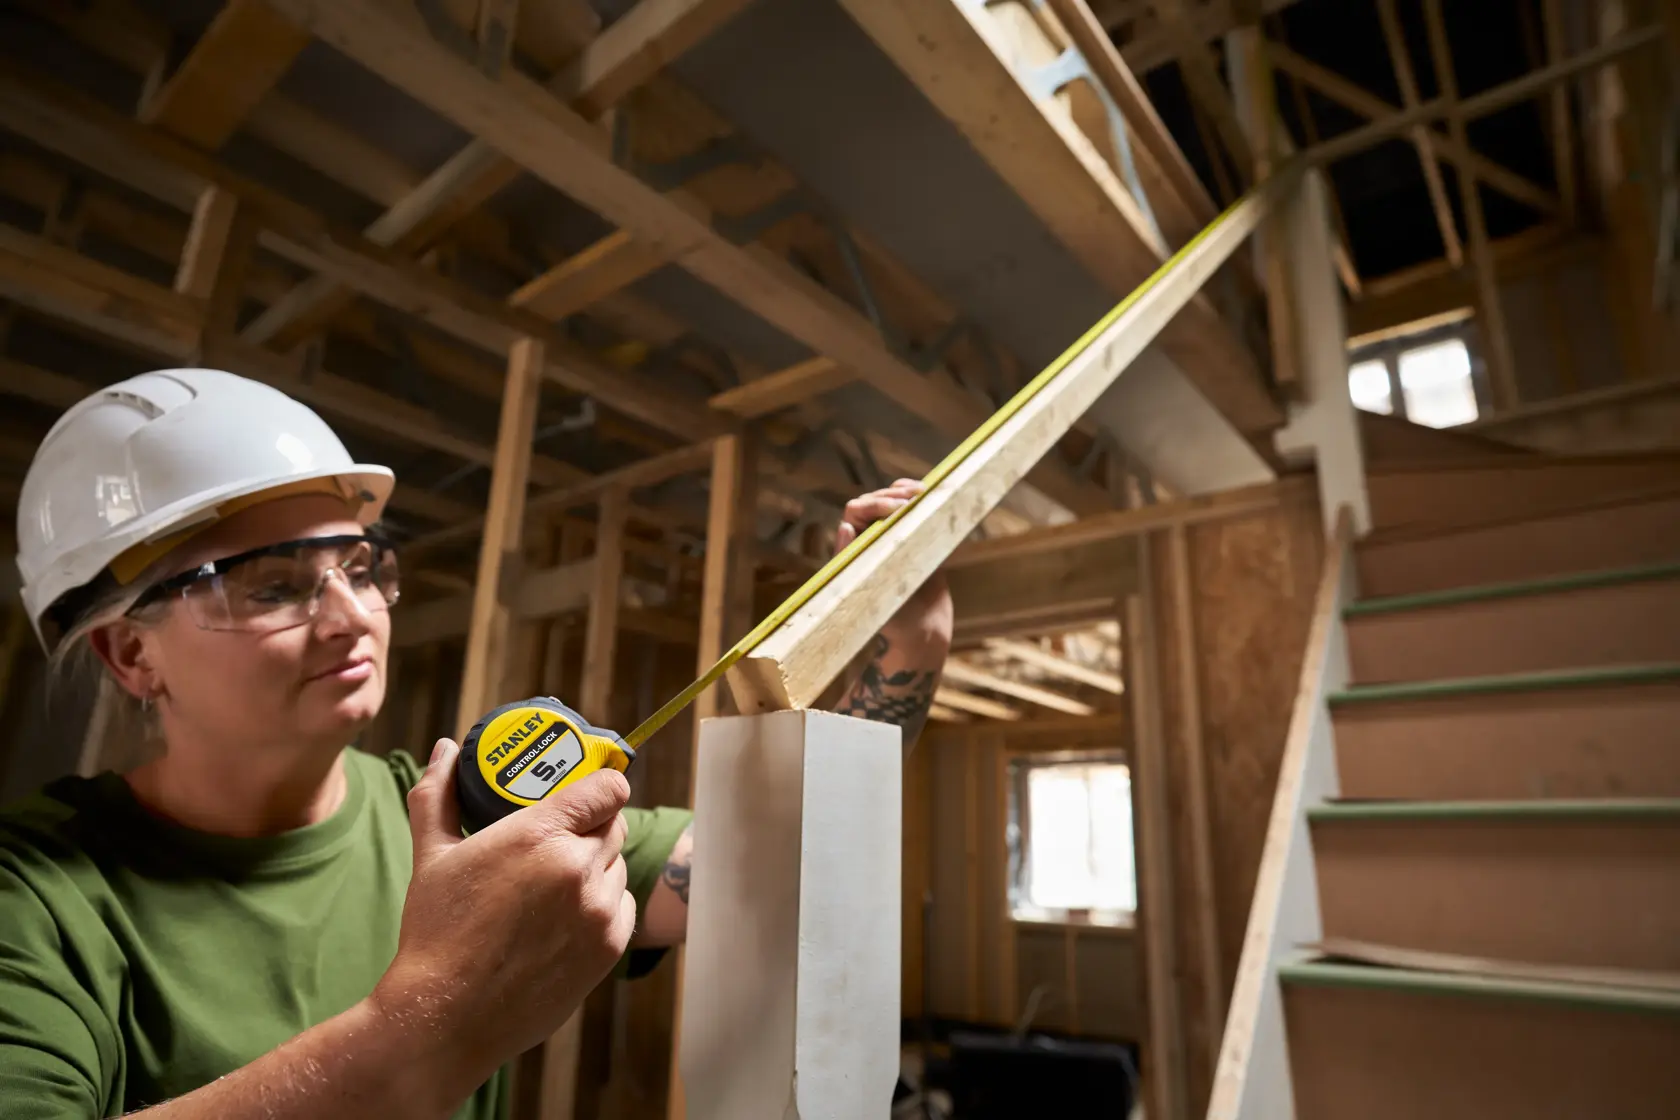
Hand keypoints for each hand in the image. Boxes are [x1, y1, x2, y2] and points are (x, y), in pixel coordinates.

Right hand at [371, 739, 635, 1095]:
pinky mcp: (608, 948)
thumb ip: (439, 794)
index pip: (606, 788)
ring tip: (559, 880)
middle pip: (614, 825)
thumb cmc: (436, 933)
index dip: (603, 785)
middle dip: (594, 825)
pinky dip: (604, 904)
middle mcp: (578, 867)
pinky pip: (623, 907)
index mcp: (540, 834)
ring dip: (599, 866)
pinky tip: (569, 914)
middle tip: (564, 836)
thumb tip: (446, 748)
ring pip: (618, 867)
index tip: (591, 790)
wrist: (446, 1015)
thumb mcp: (432, 855)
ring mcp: (598, 910)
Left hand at [837, 479, 952, 640]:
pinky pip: (907, 509)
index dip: (874, 504)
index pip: (855, 512)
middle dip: (891, 495)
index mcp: (852, 549)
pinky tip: (926, 493)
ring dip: (903, 491)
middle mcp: (866, 539)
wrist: (920, 628)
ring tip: (922, 491)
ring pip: (889, 501)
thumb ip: (857, 561)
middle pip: (872, 501)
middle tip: (916, 497)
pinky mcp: (908, 536)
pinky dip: (914, 498)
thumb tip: (844, 525)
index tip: (898, 508)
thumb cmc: (892, 616)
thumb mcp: (872, 590)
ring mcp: (887, 535)